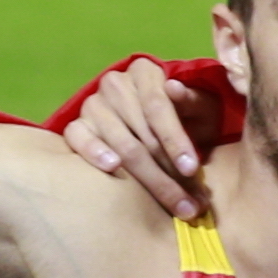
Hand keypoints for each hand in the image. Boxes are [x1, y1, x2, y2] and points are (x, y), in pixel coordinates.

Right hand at [62, 55, 222, 218]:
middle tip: (190, 204)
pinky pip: (78, 138)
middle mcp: (115, 85)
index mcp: (144, 72)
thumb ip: (194, 101)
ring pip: (120, 144)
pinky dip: (94, 153)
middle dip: (169, 173)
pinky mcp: (77, 125)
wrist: (155, 122)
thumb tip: (174, 89)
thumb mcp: (200, 107)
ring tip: (174, 204)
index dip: (175, 139)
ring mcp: (93, 105)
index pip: (158, 106)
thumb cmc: (186, 115)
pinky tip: (112, 168)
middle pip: (141, 134)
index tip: (192, 169)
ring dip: (149, 179)